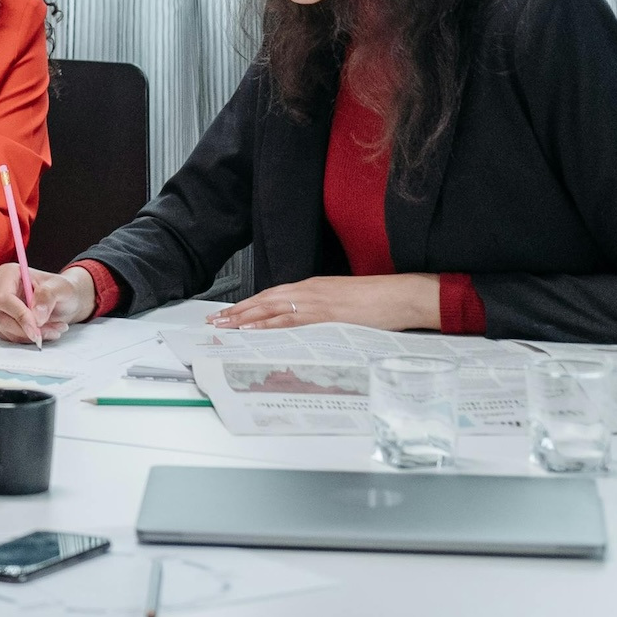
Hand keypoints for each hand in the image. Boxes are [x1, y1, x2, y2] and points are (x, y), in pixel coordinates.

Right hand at [0, 264, 89, 344]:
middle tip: (54, 330)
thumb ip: (48, 297)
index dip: (19, 315)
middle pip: (1, 316)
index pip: (3, 298)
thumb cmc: (59, 289)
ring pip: (4, 329)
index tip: (37, 328)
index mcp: (7, 273)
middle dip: (27, 329)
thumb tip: (36, 316)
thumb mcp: (61, 288)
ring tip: (54, 328)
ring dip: (30, 335)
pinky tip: (42, 331)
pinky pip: (7, 336)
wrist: (62, 300)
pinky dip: (26, 338)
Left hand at [206, 274, 441, 330]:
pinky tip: (252, 330)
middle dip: (237, 311)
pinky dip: (267, 324)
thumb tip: (306, 324)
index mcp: (313, 286)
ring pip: (270, 309)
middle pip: (264, 300)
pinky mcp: (324, 314)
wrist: (401, 295)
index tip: (230, 313)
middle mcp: (309, 290)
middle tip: (214, 321)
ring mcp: (315, 301)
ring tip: (223, 326)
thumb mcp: (343, 303)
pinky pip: (289, 320)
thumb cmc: (379, 300)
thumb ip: (322, 310)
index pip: (272, 295)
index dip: (249, 304)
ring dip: (244, 318)